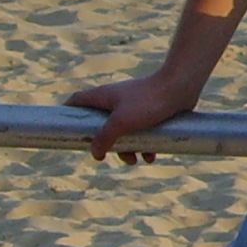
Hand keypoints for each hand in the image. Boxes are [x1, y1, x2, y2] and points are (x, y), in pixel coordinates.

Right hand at [68, 70, 199, 163]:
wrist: (181, 87)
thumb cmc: (149, 101)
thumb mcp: (121, 122)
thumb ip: (104, 138)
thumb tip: (95, 152)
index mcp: (103, 96)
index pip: (77, 101)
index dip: (68, 114)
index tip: (65, 130)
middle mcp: (116, 100)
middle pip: (101, 125)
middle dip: (106, 144)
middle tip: (110, 155)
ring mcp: (133, 106)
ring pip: (123, 132)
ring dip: (128, 149)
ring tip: (138, 159)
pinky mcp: (150, 112)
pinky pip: (142, 133)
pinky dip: (145, 145)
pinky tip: (152, 156)